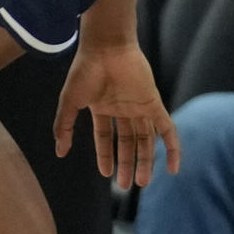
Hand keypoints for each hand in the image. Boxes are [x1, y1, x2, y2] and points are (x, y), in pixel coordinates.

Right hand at [53, 39, 180, 187]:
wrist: (105, 48)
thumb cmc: (85, 71)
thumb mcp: (69, 103)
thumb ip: (63, 127)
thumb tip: (59, 152)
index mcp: (104, 107)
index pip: (106, 137)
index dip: (106, 155)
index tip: (107, 174)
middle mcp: (123, 108)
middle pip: (128, 141)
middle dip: (127, 163)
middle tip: (126, 186)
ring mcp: (140, 106)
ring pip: (146, 139)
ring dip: (145, 161)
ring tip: (141, 183)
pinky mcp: (154, 103)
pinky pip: (167, 129)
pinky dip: (172, 147)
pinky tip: (173, 167)